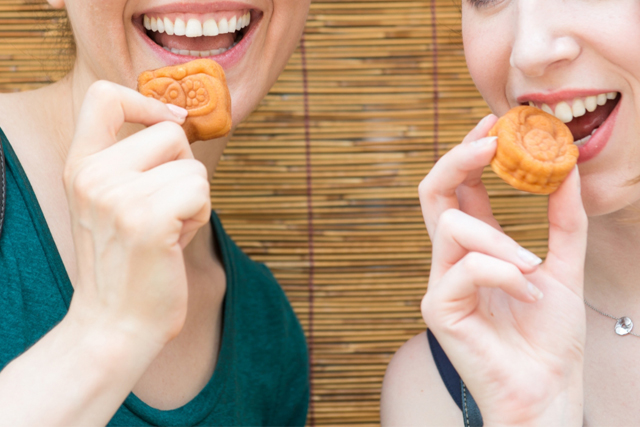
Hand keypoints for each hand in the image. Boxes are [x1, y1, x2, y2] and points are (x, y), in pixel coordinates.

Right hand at [63, 81, 211, 347]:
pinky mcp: (147, 220)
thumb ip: (135, 162)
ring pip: (193, 168)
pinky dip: (199, 216)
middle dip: (184, 168)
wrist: (115, 325)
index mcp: (80, 166)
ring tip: (168, 231)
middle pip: (170, 133)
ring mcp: (118, 196)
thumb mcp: (114, 202)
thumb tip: (178, 121)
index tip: (169, 122)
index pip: (104, 96)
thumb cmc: (129, 263)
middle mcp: (93, 175)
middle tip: (167, 209)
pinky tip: (176, 241)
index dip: (146, 102)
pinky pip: (200, 192)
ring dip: (194, 199)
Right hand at [419, 115, 586, 425]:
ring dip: (501, 240)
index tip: (496, 122)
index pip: (459, 188)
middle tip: (491, 140)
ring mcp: (440, 282)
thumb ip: (563, 219)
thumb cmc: (549, 335)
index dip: (470, 151)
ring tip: (534, 270)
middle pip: (432, 192)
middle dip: (458, 159)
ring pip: (452, 225)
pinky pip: (466, 267)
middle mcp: (451, 258)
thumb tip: (567, 167)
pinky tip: (528, 295)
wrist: (546, 388)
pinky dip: (505, 274)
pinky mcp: (438, 307)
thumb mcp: (564, 265)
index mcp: (476, 246)